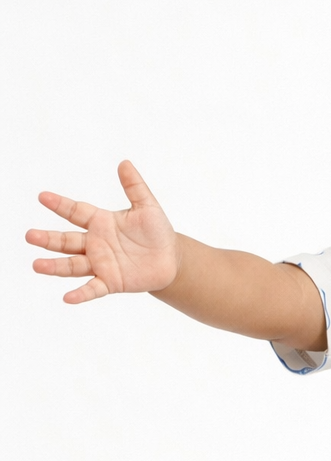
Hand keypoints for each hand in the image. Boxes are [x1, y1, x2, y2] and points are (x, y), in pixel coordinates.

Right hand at [27, 160, 178, 302]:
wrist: (170, 259)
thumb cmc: (157, 232)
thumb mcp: (147, 206)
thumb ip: (134, 186)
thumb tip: (124, 163)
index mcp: (101, 222)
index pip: (76, 212)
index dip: (60, 205)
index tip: (43, 197)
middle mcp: (96, 243)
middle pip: (66, 241)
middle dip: (48, 239)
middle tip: (29, 236)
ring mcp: (101, 264)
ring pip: (73, 265)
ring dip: (55, 266)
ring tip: (37, 265)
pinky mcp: (111, 282)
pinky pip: (93, 289)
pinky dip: (81, 293)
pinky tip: (67, 298)